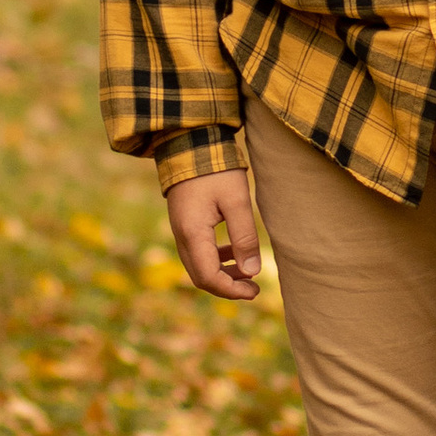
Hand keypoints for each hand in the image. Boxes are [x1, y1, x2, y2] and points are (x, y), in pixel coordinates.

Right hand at [167, 168, 261, 300]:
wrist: (190, 144)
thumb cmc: (216, 170)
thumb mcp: (237, 201)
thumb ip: (244, 237)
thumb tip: (252, 272)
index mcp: (193, 233)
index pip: (209, 277)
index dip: (232, 290)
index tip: (255, 290)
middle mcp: (182, 237)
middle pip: (201, 277)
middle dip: (227, 287)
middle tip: (254, 288)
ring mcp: (181, 231)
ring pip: (199, 266)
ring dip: (222, 274)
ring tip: (248, 273)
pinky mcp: (185, 224)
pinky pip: (198, 253)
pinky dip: (216, 260)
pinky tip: (234, 253)